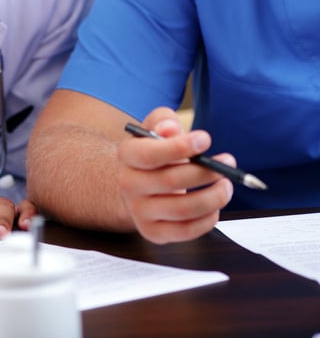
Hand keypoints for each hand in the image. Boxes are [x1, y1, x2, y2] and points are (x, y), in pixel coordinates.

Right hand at [117, 108, 233, 242]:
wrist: (138, 185)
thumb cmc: (155, 153)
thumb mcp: (155, 128)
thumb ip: (163, 121)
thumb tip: (170, 129)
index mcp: (127, 156)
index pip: (150, 155)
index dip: (180, 147)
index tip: (206, 140)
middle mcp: (128, 185)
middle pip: (171, 182)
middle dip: (206, 172)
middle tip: (228, 163)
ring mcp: (139, 211)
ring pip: (184, 209)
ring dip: (214, 197)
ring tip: (226, 185)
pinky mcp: (153, 232)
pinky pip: (187, 231)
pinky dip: (208, 219)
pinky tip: (215, 205)